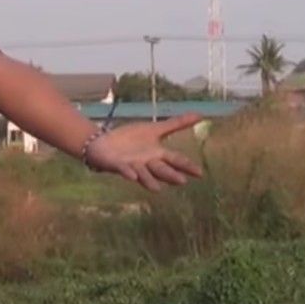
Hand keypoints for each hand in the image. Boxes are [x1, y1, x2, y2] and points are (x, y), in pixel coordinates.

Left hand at [85, 113, 202, 191]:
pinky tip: (131, 175)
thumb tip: (200, 115)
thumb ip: (176, 124)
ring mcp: (132, 166)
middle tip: (181, 181)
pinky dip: (127, 172)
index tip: (200, 173)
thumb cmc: (131, 139)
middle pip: (161, 170)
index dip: (186, 166)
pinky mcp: (117, 165)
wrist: (104, 142)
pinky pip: (123, 170)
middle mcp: (147, 163)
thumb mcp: (154, 129)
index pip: (175, 160)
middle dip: (170, 175)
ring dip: (149, 180)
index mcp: (158, 154)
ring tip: (157, 189)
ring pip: (143, 174)